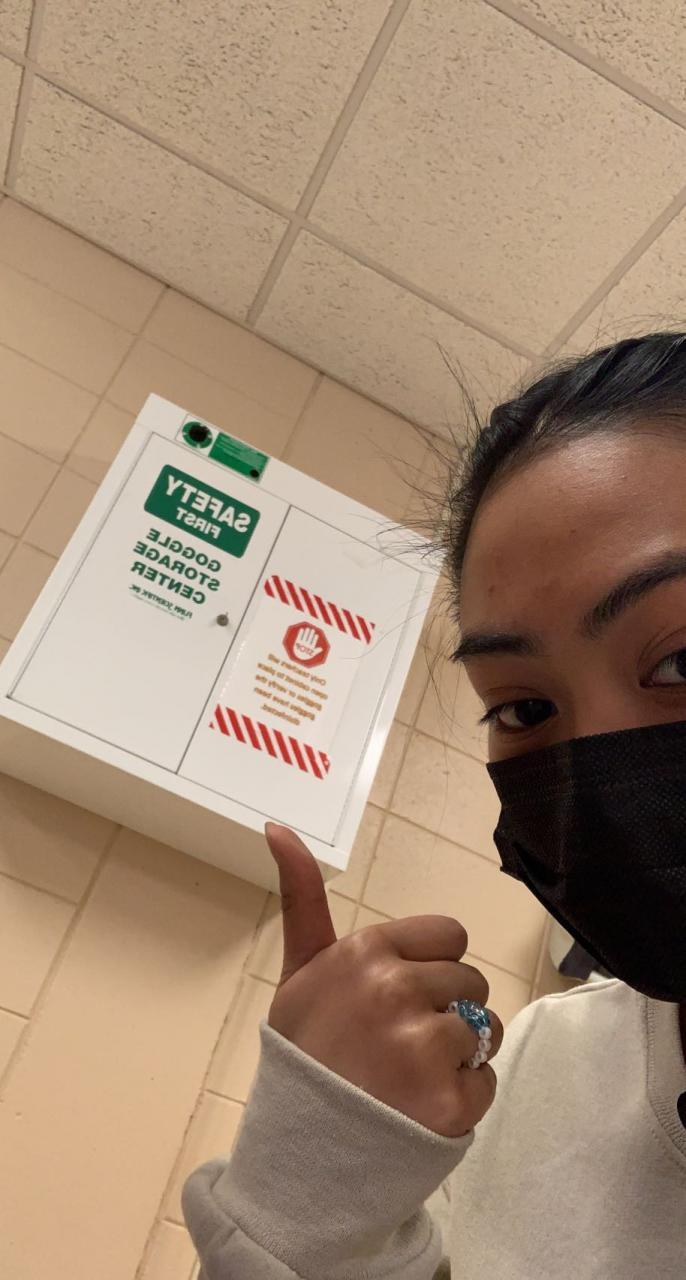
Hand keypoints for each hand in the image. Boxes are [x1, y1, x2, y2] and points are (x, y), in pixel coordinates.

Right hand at [265, 824, 502, 1137]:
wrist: (300, 1156)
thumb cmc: (304, 1055)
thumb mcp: (299, 971)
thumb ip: (301, 898)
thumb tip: (278, 825)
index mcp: (366, 953)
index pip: (449, 937)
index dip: (430, 966)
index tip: (395, 996)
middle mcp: (397, 991)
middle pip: (470, 981)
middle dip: (444, 1008)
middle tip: (397, 1044)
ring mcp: (426, 1048)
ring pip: (485, 1028)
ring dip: (460, 1053)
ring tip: (409, 1076)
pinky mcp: (452, 1101)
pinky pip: (487, 1079)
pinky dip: (464, 1098)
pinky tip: (421, 1107)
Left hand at [292, 625, 324, 661]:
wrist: (296, 659)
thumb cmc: (304, 656)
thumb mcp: (311, 655)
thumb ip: (316, 651)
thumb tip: (321, 649)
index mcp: (309, 649)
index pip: (313, 642)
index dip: (315, 638)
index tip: (316, 635)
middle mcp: (306, 646)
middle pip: (309, 638)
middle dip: (311, 634)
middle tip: (312, 629)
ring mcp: (301, 644)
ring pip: (305, 637)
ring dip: (307, 632)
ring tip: (308, 628)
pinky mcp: (297, 643)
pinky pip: (299, 637)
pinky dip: (300, 633)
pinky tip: (302, 629)